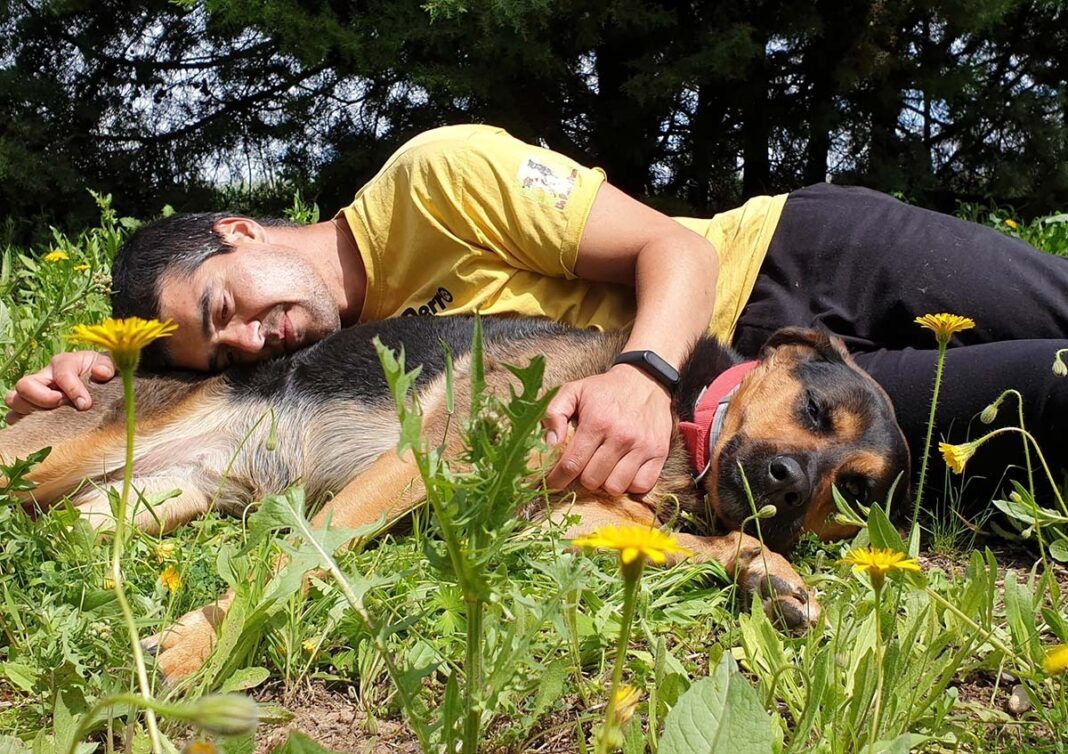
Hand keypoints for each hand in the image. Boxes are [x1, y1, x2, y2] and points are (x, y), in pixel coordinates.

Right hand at [4, 351, 115, 422]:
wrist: (101, 383)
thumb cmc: (102, 373)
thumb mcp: (109, 365)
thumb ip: (106, 367)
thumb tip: (100, 372)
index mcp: (63, 363)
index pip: (61, 373)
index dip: (72, 389)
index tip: (85, 404)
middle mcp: (44, 377)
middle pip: (24, 385)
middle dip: (42, 399)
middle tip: (62, 407)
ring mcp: (35, 393)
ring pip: (15, 400)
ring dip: (29, 411)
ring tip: (52, 417)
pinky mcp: (32, 409)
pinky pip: (15, 417)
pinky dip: (24, 424)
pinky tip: (45, 428)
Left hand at [543, 365, 672, 494]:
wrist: (646, 380)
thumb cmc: (605, 390)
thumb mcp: (573, 391)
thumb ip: (554, 413)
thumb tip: (550, 443)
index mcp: (597, 422)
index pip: (572, 464)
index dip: (558, 479)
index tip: (554, 482)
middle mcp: (621, 436)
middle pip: (592, 480)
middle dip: (581, 479)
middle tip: (582, 469)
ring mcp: (642, 446)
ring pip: (615, 487)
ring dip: (605, 484)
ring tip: (602, 470)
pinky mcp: (659, 453)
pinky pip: (641, 485)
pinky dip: (630, 485)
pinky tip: (622, 472)